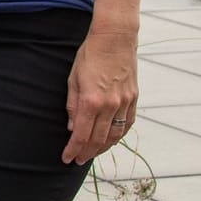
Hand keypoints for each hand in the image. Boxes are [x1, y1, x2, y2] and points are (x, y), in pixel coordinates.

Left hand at [63, 28, 138, 164]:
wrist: (115, 39)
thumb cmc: (89, 56)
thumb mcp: (73, 79)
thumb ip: (72, 105)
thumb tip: (71, 128)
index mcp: (91, 101)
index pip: (81, 134)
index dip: (73, 149)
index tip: (67, 158)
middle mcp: (110, 105)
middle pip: (98, 139)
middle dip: (86, 153)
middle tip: (78, 161)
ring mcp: (125, 102)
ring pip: (115, 135)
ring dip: (103, 148)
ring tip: (92, 154)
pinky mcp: (134, 98)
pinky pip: (127, 124)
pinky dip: (118, 135)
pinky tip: (111, 140)